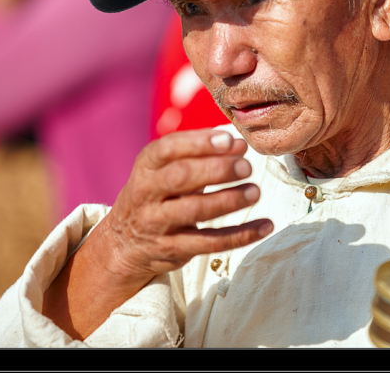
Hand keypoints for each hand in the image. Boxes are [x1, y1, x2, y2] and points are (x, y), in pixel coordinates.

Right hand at [96, 128, 272, 285]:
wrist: (124, 242)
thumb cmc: (157, 192)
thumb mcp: (164, 168)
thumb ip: (199, 154)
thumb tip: (238, 143)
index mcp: (146, 166)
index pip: (168, 148)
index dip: (200, 143)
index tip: (230, 140)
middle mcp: (146, 192)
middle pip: (181, 177)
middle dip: (216, 170)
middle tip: (246, 167)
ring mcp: (157, 223)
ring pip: (194, 211)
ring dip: (229, 200)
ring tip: (255, 192)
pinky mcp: (173, 249)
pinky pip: (210, 243)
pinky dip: (241, 235)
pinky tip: (265, 225)